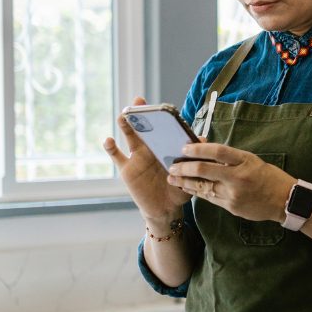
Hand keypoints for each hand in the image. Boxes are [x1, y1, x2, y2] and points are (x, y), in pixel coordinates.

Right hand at [103, 96, 191, 227]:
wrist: (166, 209)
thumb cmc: (179, 189)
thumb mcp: (189, 173)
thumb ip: (194, 157)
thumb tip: (203, 139)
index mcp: (165, 147)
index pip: (162, 128)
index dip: (160, 116)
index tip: (160, 106)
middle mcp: (150, 148)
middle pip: (144, 127)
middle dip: (140, 114)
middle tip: (138, 102)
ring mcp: (137, 158)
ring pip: (129, 137)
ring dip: (125, 126)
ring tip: (123, 116)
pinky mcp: (127, 170)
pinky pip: (117, 157)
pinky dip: (110, 148)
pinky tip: (108, 140)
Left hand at [166, 142, 295, 222]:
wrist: (284, 200)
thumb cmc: (268, 177)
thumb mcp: (251, 160)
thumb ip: (230, 158)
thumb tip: (205, 149)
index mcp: (245, 161)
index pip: (218, 151)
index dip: (199, 148)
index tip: (184, 148)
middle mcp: (238, 177)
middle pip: (205, 170)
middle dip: (184, 168)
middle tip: (172, 166)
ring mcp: (234, 194)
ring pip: (203, 187)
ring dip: (185, 182)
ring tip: (173, 178)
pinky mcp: (231, 207)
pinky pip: (209, 198)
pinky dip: (196, 192)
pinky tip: (187, 188)